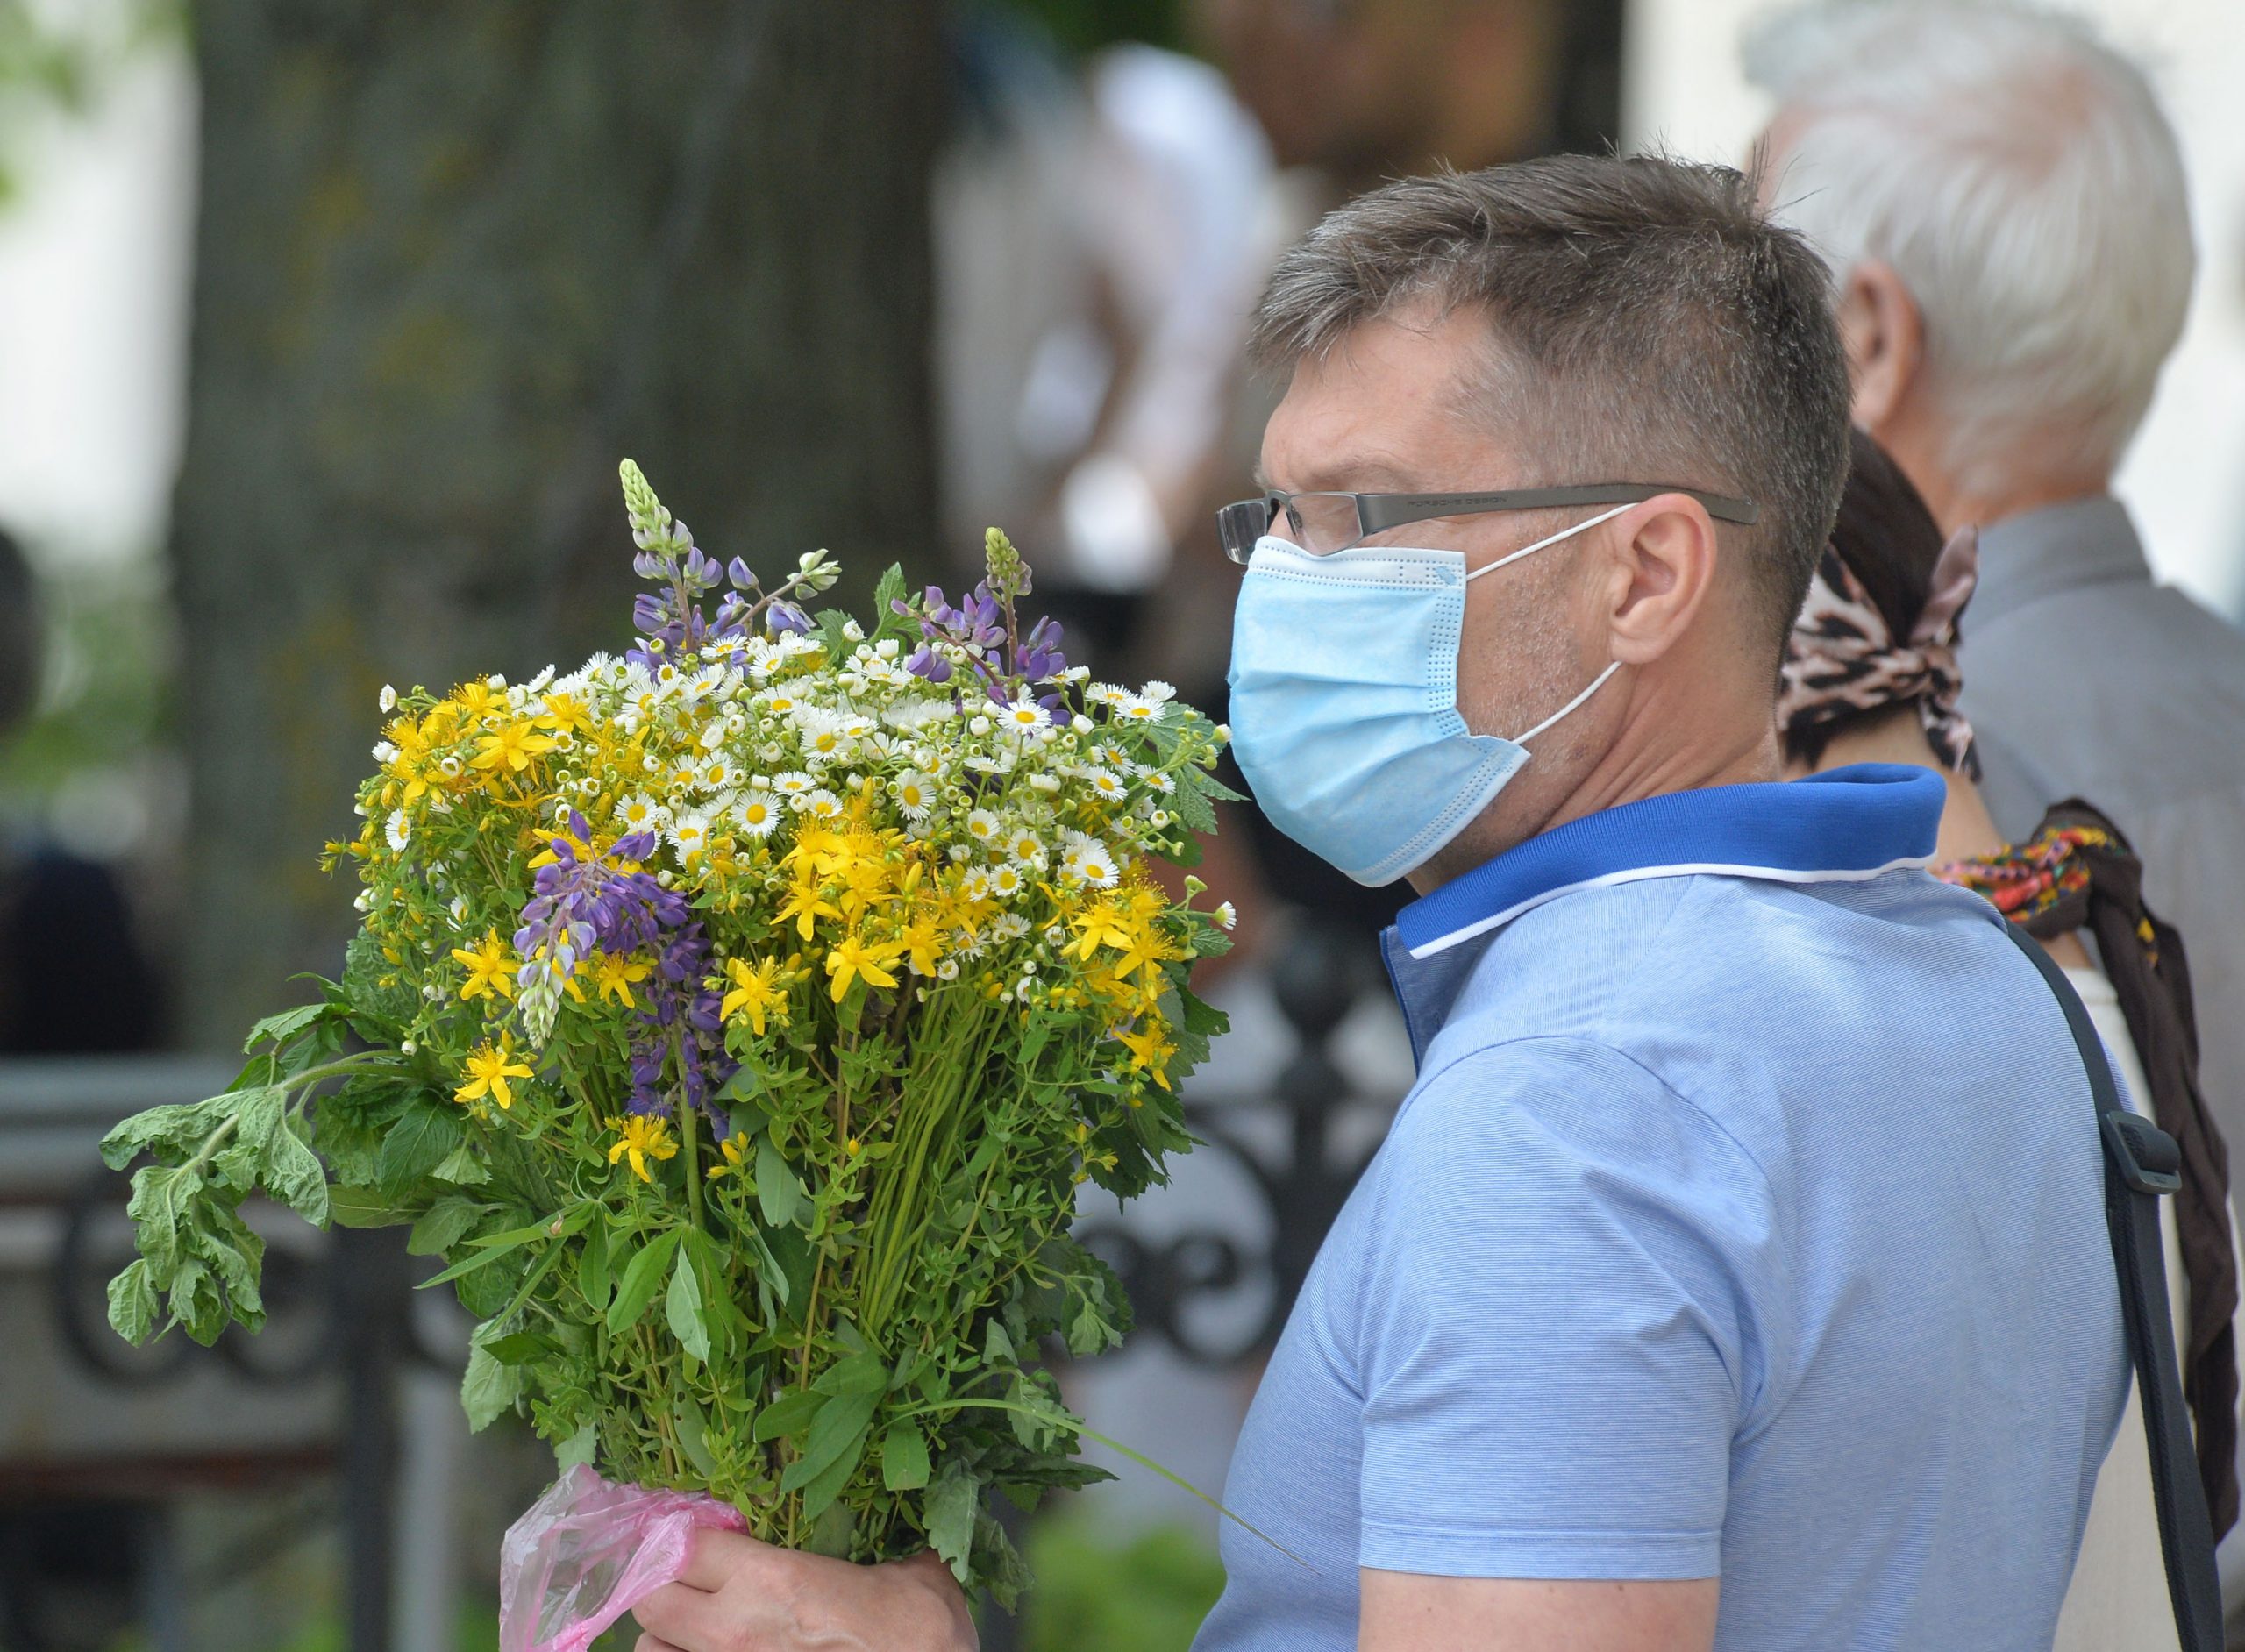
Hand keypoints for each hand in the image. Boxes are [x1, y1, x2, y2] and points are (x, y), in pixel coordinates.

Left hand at [632, 1527, 977, 1651]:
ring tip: (697, 1623)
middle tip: (690, 1575)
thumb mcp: (903, 1568)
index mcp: (774, 1579)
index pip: (684, 1545)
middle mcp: (736, 1630)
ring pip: (652, 1649)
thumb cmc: (921, 1627)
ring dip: (668, 1632)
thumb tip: (886, 1523)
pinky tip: (711, 1648)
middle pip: (652, 1599)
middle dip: (664, 1582)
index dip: (687, 1535)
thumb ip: (871, 1544)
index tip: (700, 1533)